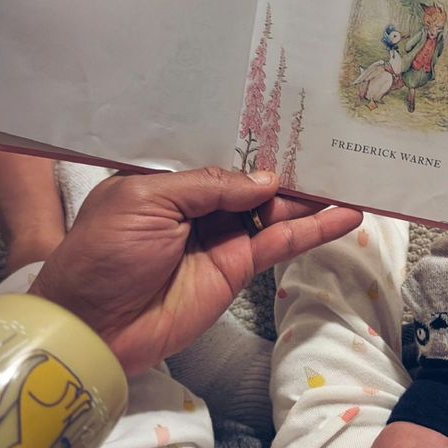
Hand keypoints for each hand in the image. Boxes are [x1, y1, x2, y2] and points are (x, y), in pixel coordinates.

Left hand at [29, 167, 361, 375]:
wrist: (94, 326)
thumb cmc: (105, 252)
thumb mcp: (146, 199)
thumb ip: (207, 185)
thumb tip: (267, 180)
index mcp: (169, 180)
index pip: (221, 156)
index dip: (255, 143)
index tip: (294, 122)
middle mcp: (199, 206)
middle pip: (254, 182)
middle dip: (292, 167)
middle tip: (335, 149)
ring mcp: (223, 238)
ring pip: (275, 211)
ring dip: (312, 198)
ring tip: (353, 177)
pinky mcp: (238, 269)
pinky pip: (281, 244)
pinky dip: (314, 232)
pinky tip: (345, 217)